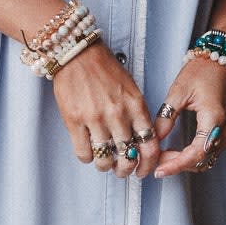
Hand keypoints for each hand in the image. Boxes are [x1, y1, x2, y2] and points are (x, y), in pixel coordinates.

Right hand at [50, 41, 169, 179]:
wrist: (78, 54)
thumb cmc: (105, 70)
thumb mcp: (131, 90)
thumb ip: (137, 115)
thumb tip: (139, 143)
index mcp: (136, 106)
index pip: (150, 145)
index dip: (149, 164)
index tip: (144, 170)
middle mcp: (118, 114)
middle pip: (128, 157)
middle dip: (126, 170)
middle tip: (122, 170)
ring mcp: (95, 118)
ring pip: (105, 159)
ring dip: (105, 166)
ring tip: (104, 162)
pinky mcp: (75, 121)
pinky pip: (84, 153)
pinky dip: (88, 157)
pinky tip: (88, 151)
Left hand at [152, 54, 225, 177]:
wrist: (222, 63)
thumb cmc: (203, 71)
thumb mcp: (179, 90)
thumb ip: (167, 116)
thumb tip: (155, 137)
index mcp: (214, 118)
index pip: (196, 153)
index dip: (176, 165)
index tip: (159, 170)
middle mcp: (225, 129)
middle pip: (201, 160)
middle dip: (177, 164)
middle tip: (155, 161)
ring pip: (206, 159)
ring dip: (184, 162)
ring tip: (163, 157)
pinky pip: (210, 152)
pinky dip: (193, 156)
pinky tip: (176, 153)